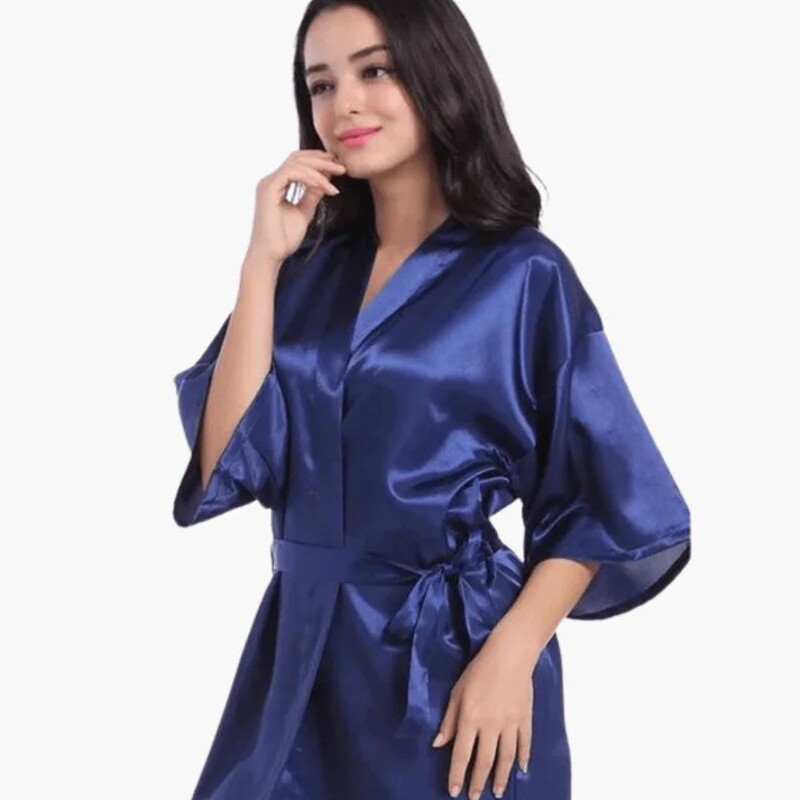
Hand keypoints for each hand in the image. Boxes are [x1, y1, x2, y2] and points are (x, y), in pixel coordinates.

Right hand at [247, 148, 346, 263]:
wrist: (271, 255)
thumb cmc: (284, 239)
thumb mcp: (304, 212)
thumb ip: (312, 196)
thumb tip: (324, 182)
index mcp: (277, 185)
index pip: (298, 163)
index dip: (318, 162)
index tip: (338, 169)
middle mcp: (271, 181)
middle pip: (297, 158)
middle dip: (321, 159)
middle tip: (341, 167)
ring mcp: (268, 184)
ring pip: (296, 163)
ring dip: (319, 168)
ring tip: (337, 176)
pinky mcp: (268, 189)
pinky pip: (292, 173)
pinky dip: (311, 177)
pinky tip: (324, 186)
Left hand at [432, 626, 536, 797]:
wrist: (510, 654)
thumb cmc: (479, 670)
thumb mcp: (457, 691)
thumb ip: (449, 720)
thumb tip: (438, 744)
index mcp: (470, 718)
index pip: (462, 753)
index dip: (457, 774)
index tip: (454, 791)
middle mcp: (490, 725)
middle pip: (484, 761)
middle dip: (478, 782)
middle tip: (474, 797)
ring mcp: (510, 723)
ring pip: (506, 758)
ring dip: (500, 777)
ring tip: (497, 791)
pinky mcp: (525, 718)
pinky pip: (524, 744)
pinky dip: (523, 758)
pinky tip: (521, 769)